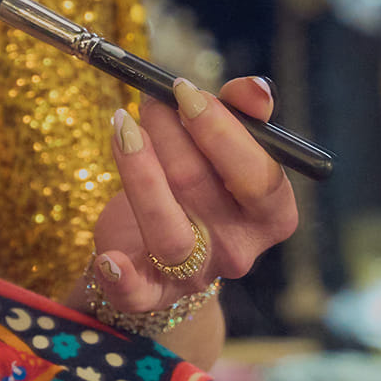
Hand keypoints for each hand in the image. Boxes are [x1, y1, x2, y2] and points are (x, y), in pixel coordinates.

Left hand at [79, 78, 300, 360]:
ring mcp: (195, 274)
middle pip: (203, 188)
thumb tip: (255, 88)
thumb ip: (243, 114)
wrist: (164, 245)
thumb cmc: (202, 185)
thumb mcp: (225, 149)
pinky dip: (121, 278)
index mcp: (272, 215)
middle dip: (170, 134)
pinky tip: (108, 259)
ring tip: (122, 127)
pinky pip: (136, 291)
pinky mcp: (151, 292)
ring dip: (138, 170)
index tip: (186, 92)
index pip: (259, 175)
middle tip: (150, 100)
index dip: (221, 130)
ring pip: (166, 227)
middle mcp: (239, 249)